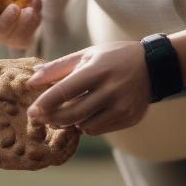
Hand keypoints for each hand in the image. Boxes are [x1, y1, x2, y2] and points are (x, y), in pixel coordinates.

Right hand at [0, 0, 41, 49]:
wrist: (33, 3)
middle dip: (4, 18)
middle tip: (14, 6)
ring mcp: (6, 35)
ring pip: (7, 32)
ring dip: (18, 22)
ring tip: (29, 9)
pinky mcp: (20, 40)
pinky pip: (24, 35)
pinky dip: (32, 21)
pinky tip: (36, 8)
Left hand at [26, 41, 150, 134]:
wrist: (153, 66)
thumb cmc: (111, 58)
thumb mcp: (85, 55)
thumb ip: (57, 68)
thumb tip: (31, 81)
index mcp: (97, 70)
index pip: (64, 91)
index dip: (45, 104)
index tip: (31, 112)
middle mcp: (112, 89)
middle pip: (72, 114)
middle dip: (52, 119)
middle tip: (40, 118)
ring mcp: (122, 106)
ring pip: (83, 126)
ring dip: (69, 122)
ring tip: (66, 112)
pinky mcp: (129, 118)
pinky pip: (97, 130)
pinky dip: (85, 125)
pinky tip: (86, 114)